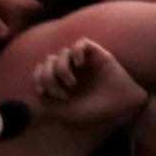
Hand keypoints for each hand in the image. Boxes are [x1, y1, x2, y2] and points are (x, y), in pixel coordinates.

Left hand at [29, 39, 149, 130]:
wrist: (122, 107)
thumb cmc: (97, 111)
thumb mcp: (67, 113)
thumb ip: (48, 105)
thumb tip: (34, 94)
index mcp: (63, 82)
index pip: (42, 70)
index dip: (38, 78)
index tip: (43, 92)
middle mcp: (72, 70)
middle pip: (48, 61)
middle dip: (48, 77)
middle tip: (61, 93)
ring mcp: (84, 62)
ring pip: (62, 53)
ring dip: (61, 68)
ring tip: (71, 83)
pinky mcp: (97, 54)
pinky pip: (81, 43)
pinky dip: (75, 52)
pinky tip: (79, 64)